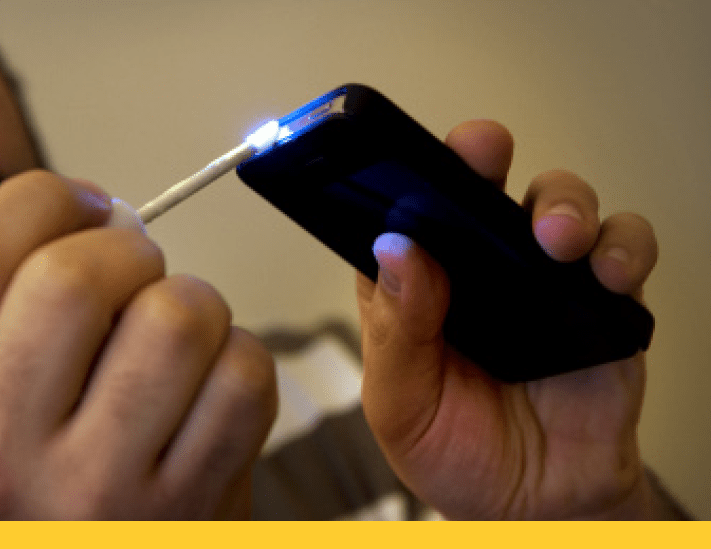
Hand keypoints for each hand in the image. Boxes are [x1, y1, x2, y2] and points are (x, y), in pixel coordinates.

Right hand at [0, 171, 276, 518]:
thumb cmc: (58, 486)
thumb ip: (15, 312)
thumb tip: (100, 213)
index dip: (37, 201)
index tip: (82, 205)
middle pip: (69, 278)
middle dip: (127, 248)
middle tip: (139, 270)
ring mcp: (94, 488)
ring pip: (173, 316)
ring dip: (196, 302)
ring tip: (181, 338)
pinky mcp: (184, 506)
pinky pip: (241, 375)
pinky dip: (242, 360)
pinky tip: (211, 391)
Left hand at [357, 121, 659, 518]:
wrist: (532, 509)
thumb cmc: (456, 451)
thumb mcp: (401, 403)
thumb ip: (397, 330)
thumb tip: (397, 249)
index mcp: (415, 284)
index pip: (402, 211)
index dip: (395, 174)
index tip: (391, 147)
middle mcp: (476, 268)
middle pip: (479, 186)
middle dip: (480, 155)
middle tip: (481, 153)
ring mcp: (542, 279)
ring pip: (557, 203)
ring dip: (560, 204)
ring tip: (552, 239)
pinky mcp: (601, 302)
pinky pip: (623, 251)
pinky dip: (622, 249)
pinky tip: (606, 275)